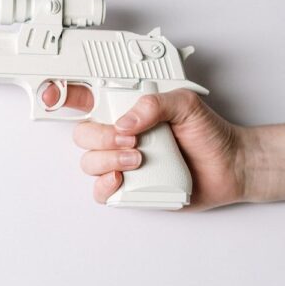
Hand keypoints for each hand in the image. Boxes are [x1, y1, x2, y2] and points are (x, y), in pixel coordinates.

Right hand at [43, 85, 248, 209]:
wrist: (230, 166)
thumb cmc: (210, 134)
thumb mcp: (187, 104)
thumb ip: (155, 103)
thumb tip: (126, 120)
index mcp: (129, 111)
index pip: (89, 99)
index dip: (65, 95)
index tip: (54, 94)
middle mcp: (121, 136)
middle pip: (83, 134)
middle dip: (99, 136)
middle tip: (128, 138)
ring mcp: (123, 163)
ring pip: (89, 162)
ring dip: (107, 160)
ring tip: (137, 159)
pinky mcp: (129, 189)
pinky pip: (100, 191)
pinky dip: (105, 185)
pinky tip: (122, 178)